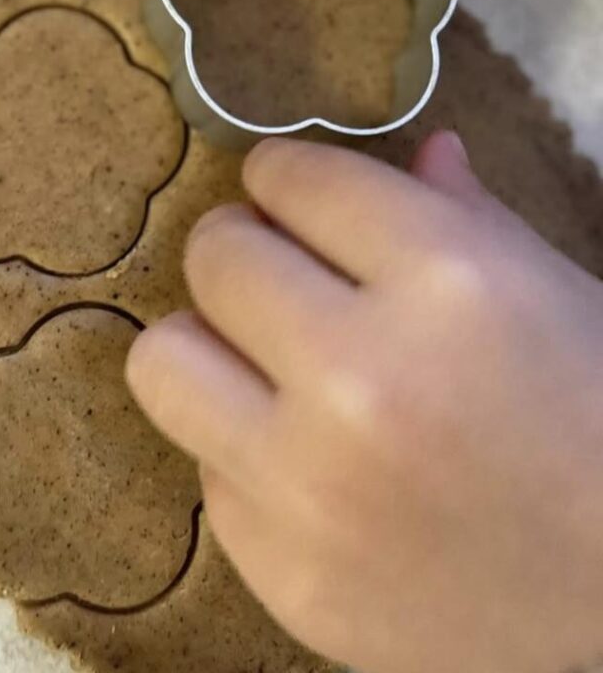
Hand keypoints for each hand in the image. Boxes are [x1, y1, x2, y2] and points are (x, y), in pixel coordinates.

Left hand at [126, 131, 602, 672]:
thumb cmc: (601, 417)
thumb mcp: (554, 291)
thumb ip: (468, 214)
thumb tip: (422, 145)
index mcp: (444, 282)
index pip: (291, 177)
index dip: (285, 178)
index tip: (290, 195)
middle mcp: (360, 379)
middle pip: (213, 257)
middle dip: (243, 247)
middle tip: (276, 273)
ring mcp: (311, 489)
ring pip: (163, 359)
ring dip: (208, 344)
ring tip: (259, 360)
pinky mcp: (284, 575)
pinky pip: (206, 470)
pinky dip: (247, 453)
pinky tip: (311, 464)